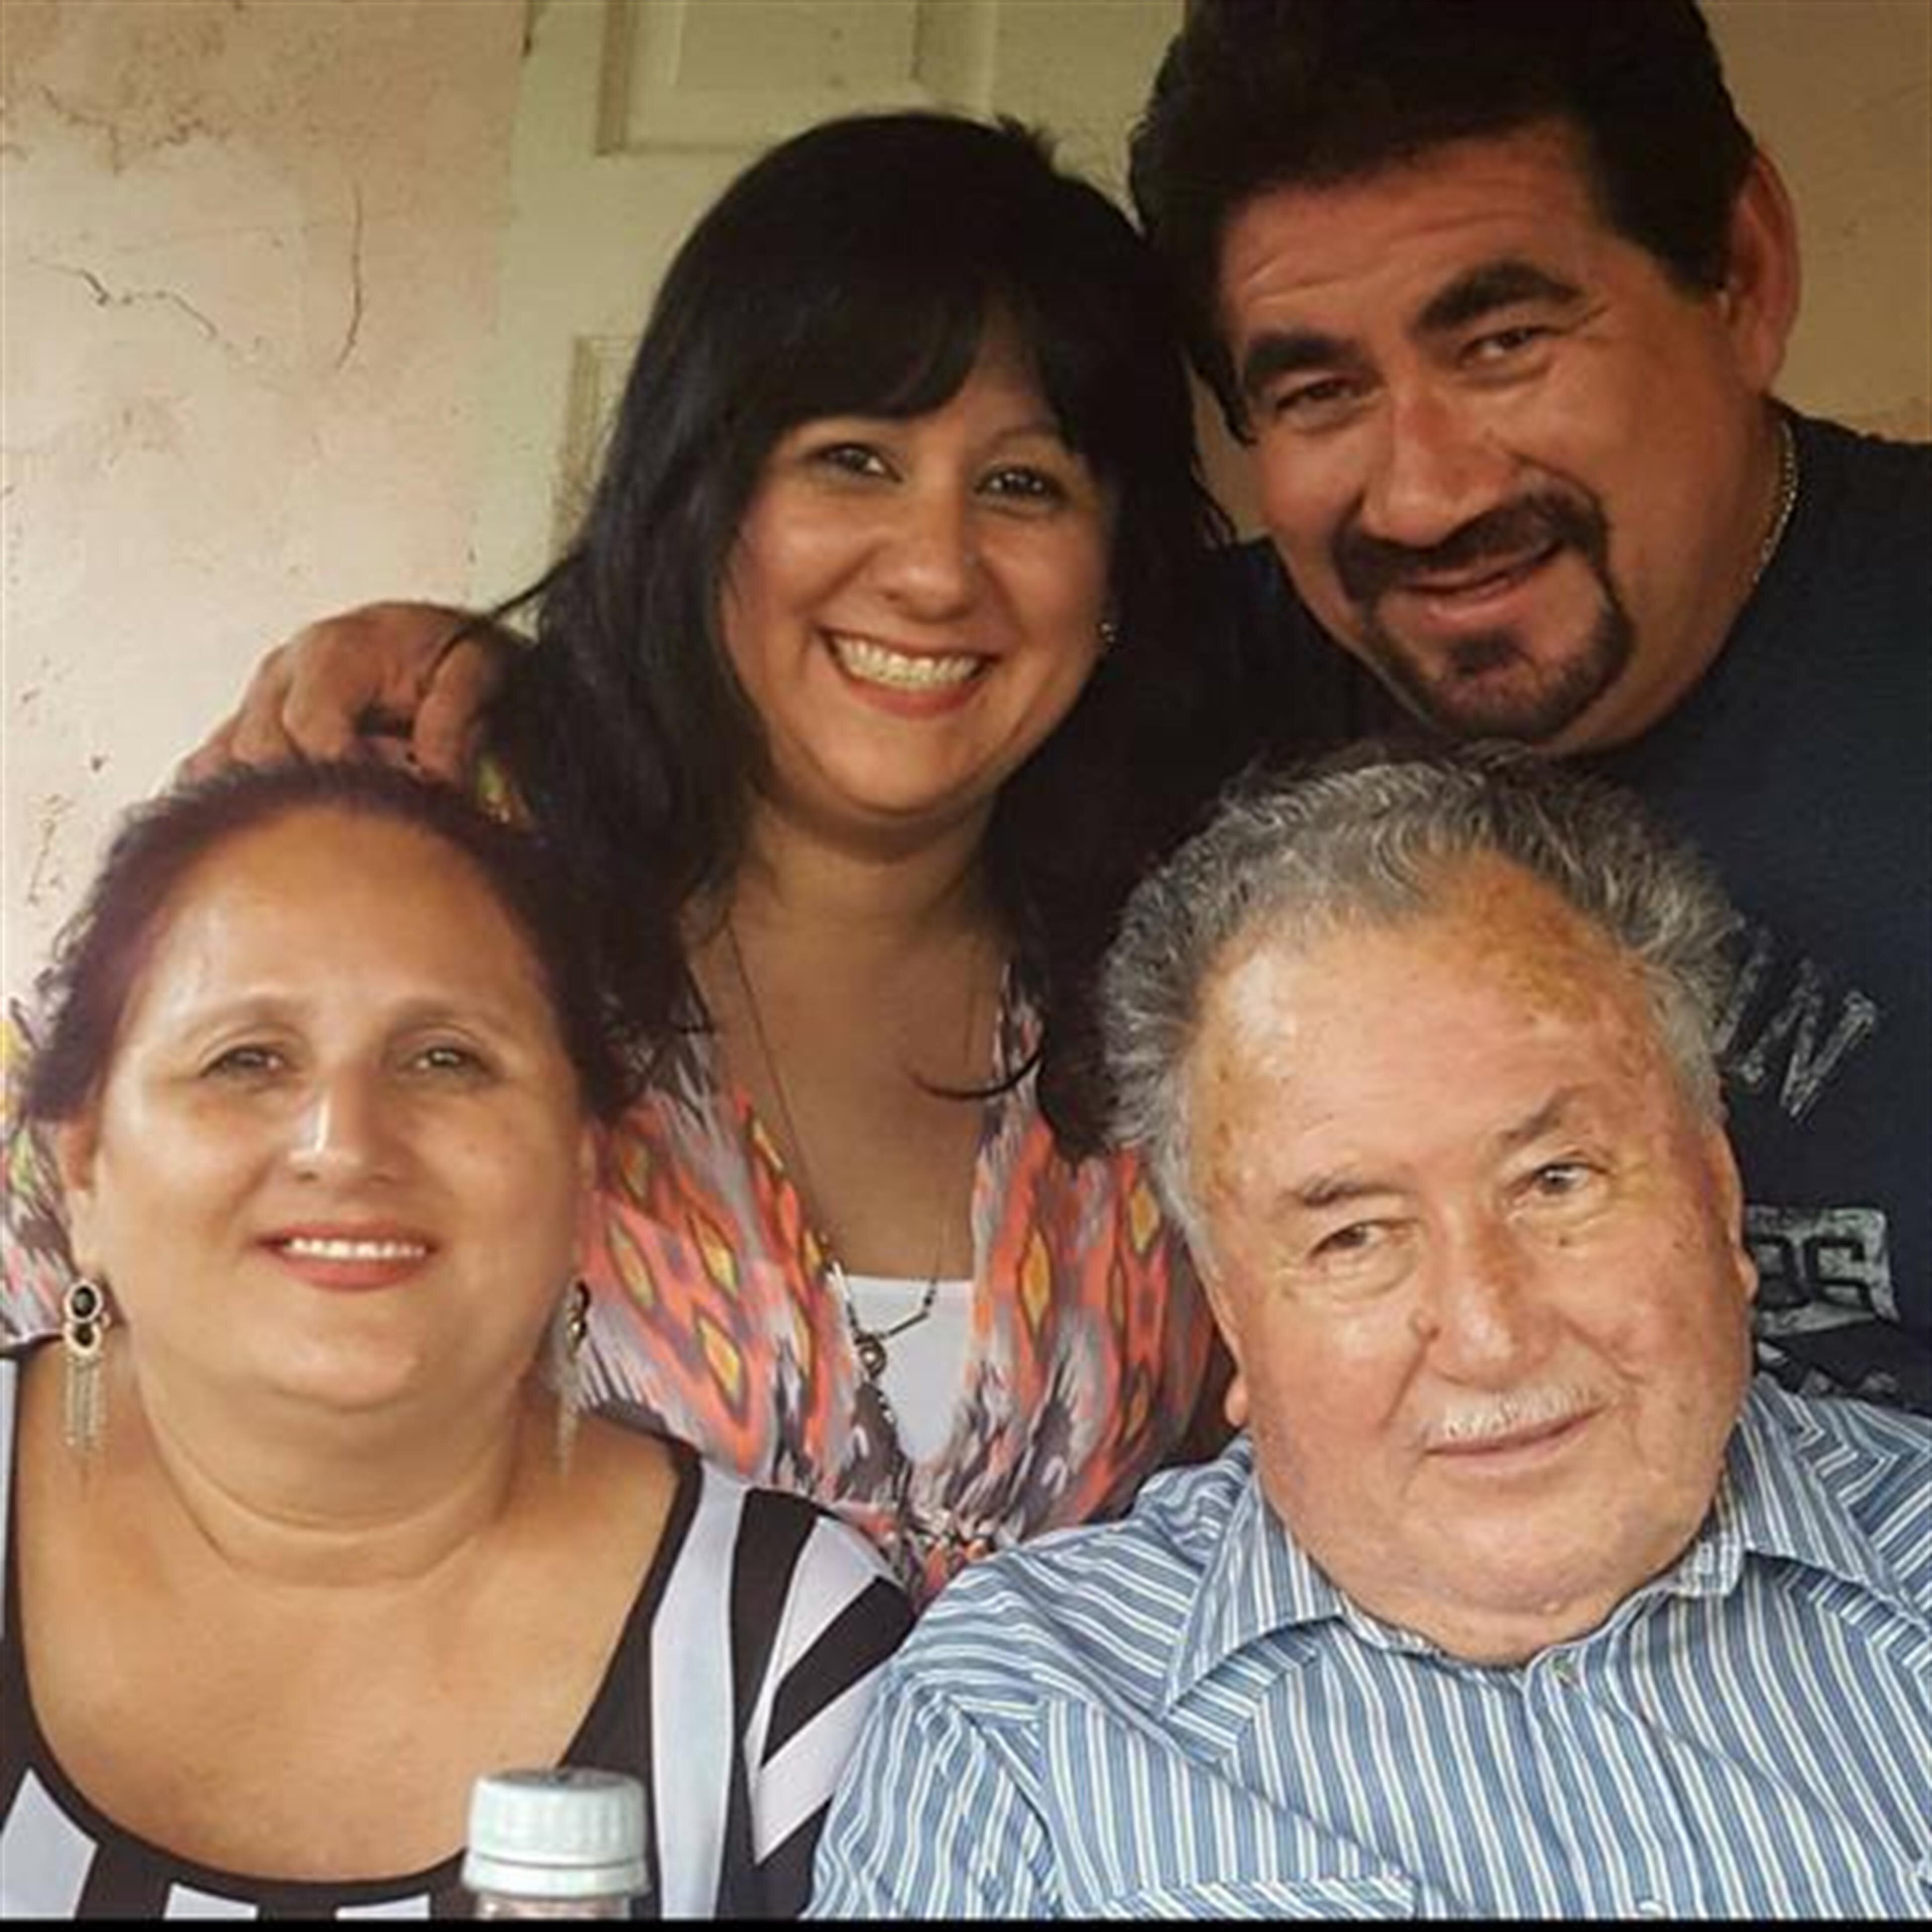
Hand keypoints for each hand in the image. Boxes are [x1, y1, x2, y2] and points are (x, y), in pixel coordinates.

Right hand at [178, 601, 518, 783]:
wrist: (432, 642)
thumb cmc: (447, 655)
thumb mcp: (477, 669)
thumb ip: (455, 719)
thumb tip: (435, 777)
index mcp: (333, 652)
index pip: (309, 729)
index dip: (345, 777)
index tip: (385, 808)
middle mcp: (282, 674)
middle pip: (261, 753)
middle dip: (313, 793)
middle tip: (371, 815)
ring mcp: (256, 701)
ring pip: (223, 766)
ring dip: (273, 803)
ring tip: (333, 816)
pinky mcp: (245, 727)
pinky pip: (208, 770)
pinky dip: (229, 805)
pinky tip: (270, 832)